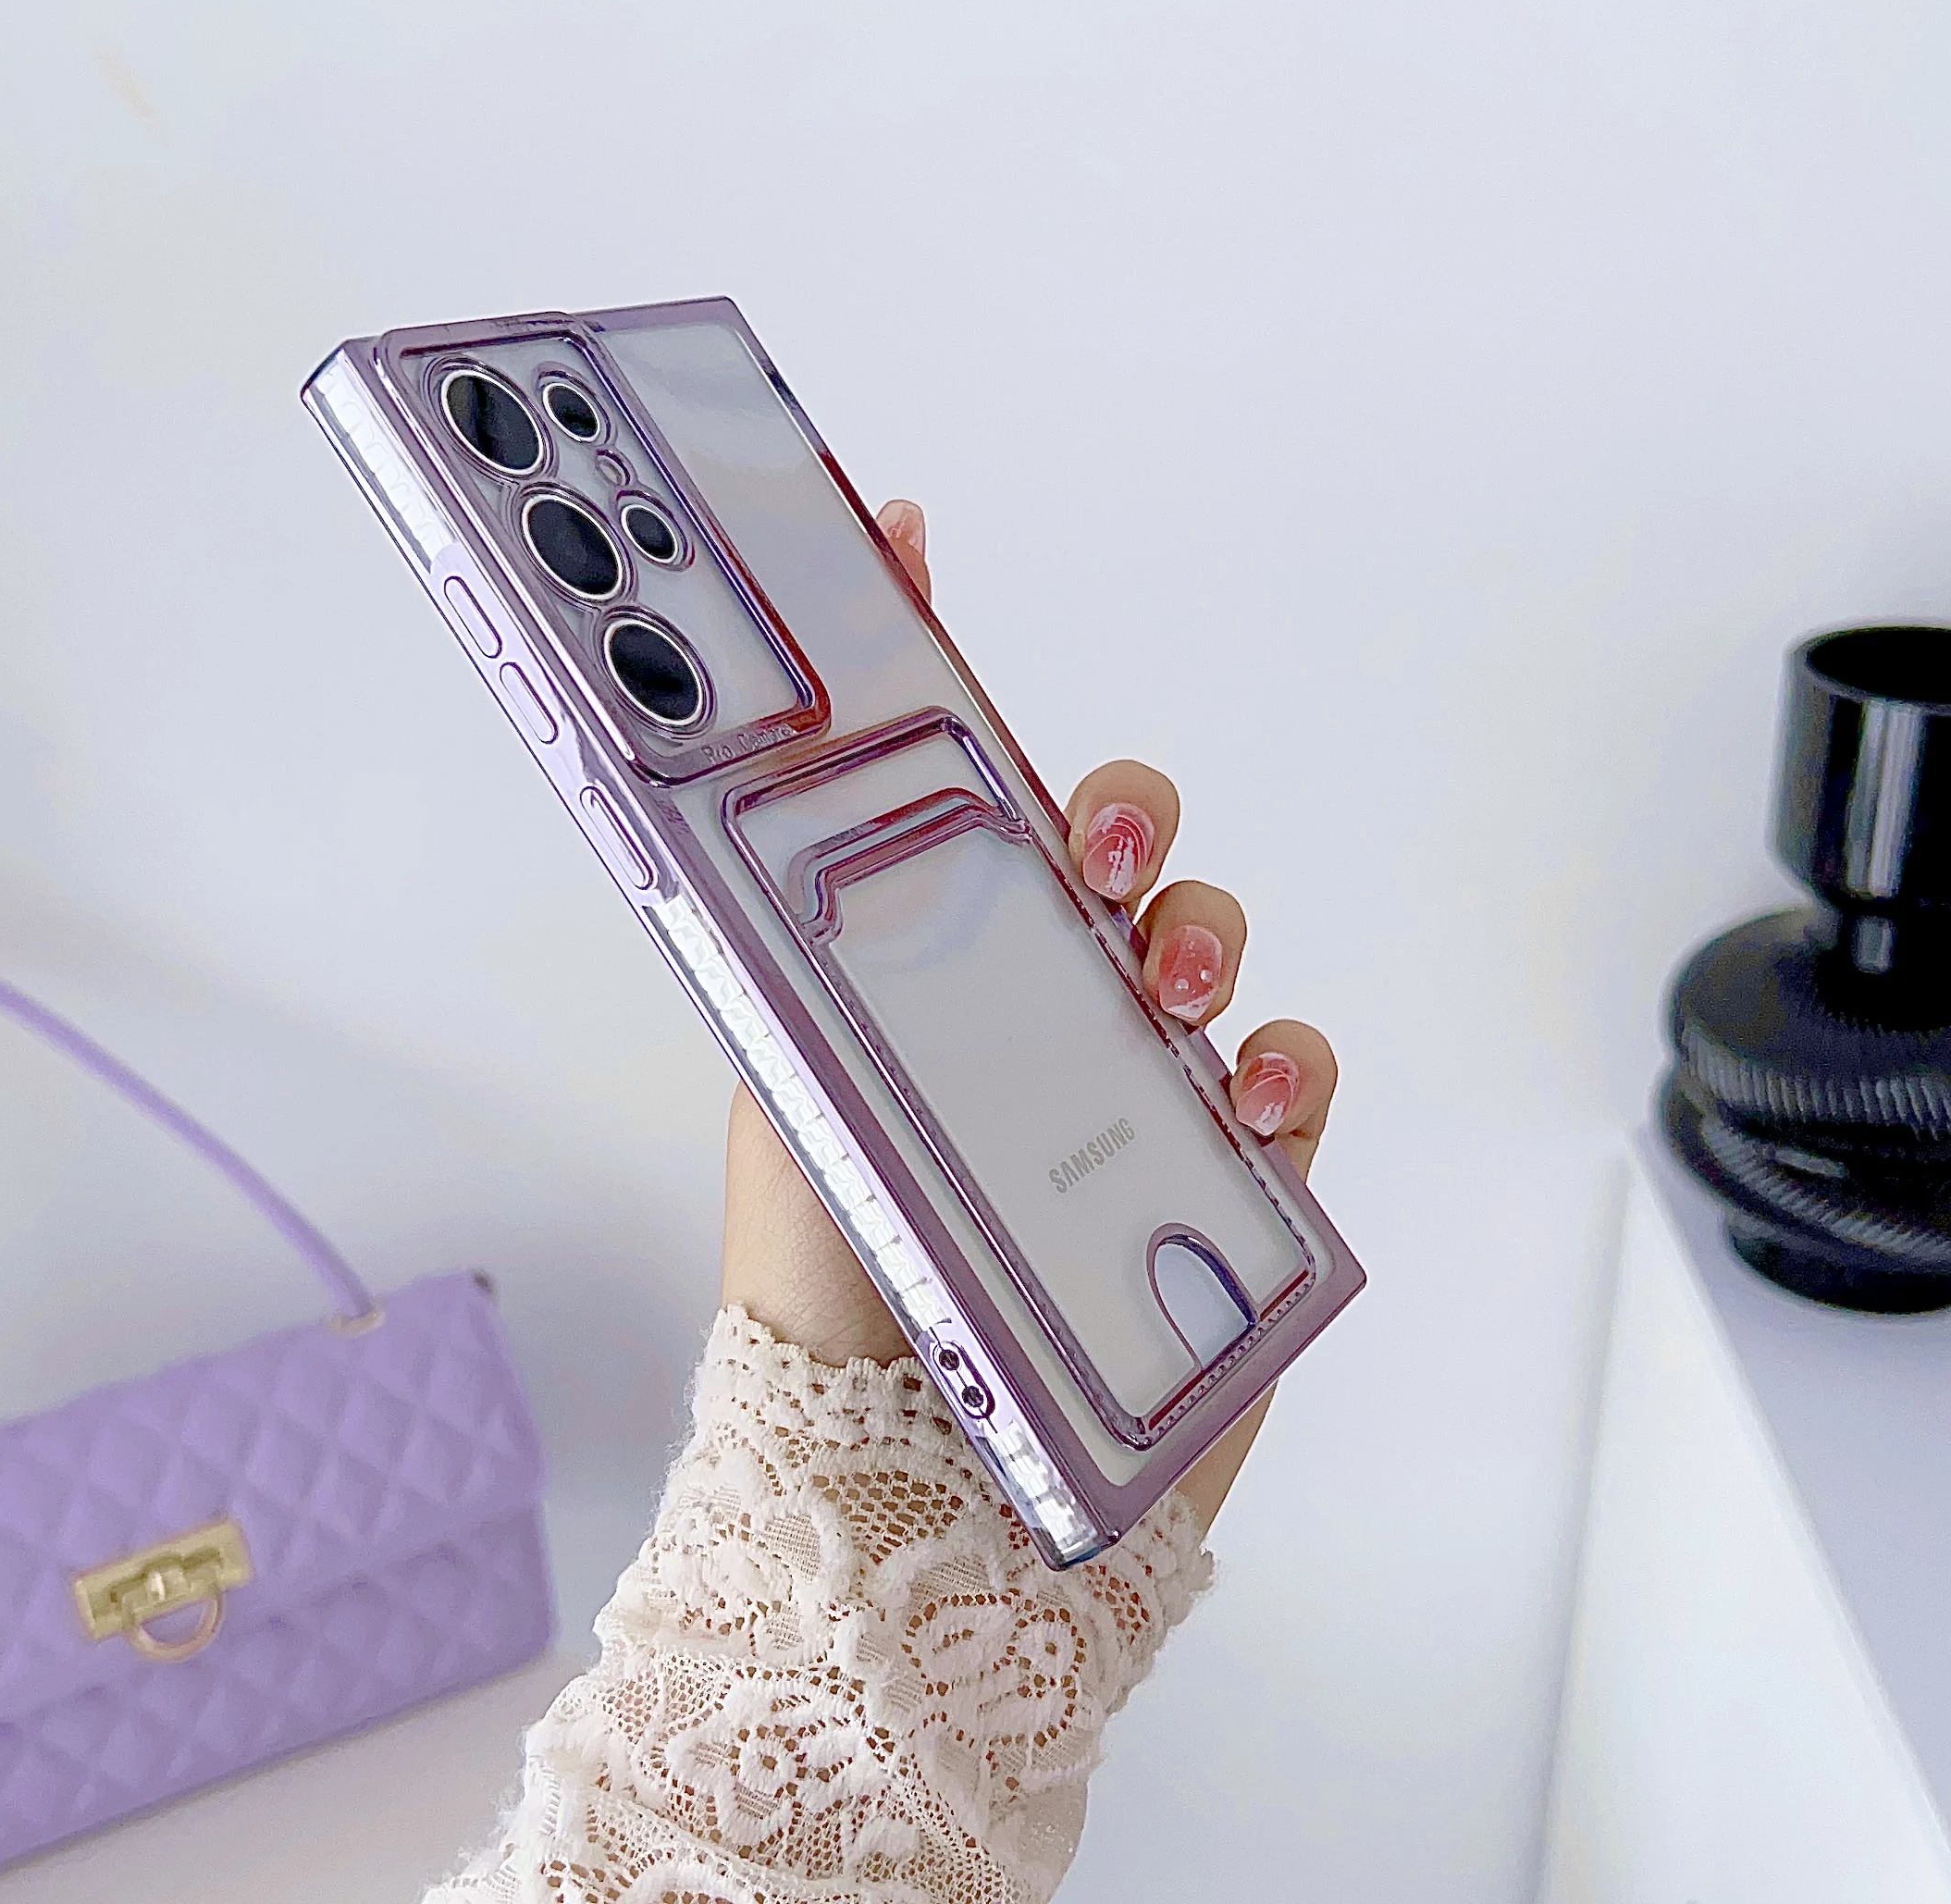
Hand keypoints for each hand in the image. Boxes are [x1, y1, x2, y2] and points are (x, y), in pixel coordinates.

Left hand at [721, 499, 1338, 1531]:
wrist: (934, 1491)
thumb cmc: (843, 1296)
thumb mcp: (787, 1108)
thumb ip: (784, 970)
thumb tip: (723, 822)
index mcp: (922, 976)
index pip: (937, 800)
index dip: (925, 665)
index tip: (897, 529)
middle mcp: (1034, 1012)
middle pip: (1112, 846)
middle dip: (1127, 811)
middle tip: (1103, 851)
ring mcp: (1138, 1088)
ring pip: (1211, 939)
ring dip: (1206, 924)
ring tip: (1165, 988)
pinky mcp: (1228, 1174)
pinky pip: (1296, 1072)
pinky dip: (1286, 1058)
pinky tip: (1241, 1093)